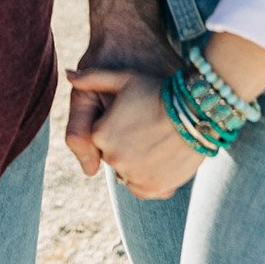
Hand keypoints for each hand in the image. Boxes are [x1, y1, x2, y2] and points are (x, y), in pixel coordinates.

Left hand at [66, 68, 205, 199]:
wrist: (196, 110)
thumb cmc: (159, 90)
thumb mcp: (124, 78)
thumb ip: (92, 78)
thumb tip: (68, 75)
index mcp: (100, 135)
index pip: (100, 138)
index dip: (117, 126)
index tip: (134, 116)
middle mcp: (113, 158)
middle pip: (114, 155)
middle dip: (126, 144)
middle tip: (148, 128)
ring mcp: (133, 175)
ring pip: (128, 172)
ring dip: (137, 162)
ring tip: (156, 142)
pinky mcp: (153, 188)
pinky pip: (142, 188)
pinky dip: (148, 178)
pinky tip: (160, 159)